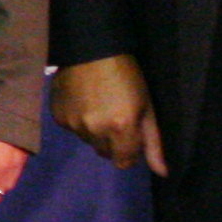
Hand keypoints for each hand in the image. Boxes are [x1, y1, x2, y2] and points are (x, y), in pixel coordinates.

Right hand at [51, 55, 165, 174]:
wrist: (90, 48)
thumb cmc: (127, 75)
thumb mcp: (147, 106)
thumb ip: (153, 142)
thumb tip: (163, 173)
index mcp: (121, 128)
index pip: (123, 162)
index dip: (129, 151)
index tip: (130, 135)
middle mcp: (95, 131)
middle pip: (105, 153)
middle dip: (112, 141)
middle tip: (115, 116)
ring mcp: (73, 125)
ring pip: (88, 140)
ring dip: (94, 130)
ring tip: (98, 105)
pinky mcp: (58, 117)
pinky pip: (72, 129)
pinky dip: (77, 120)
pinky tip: (82, 101)